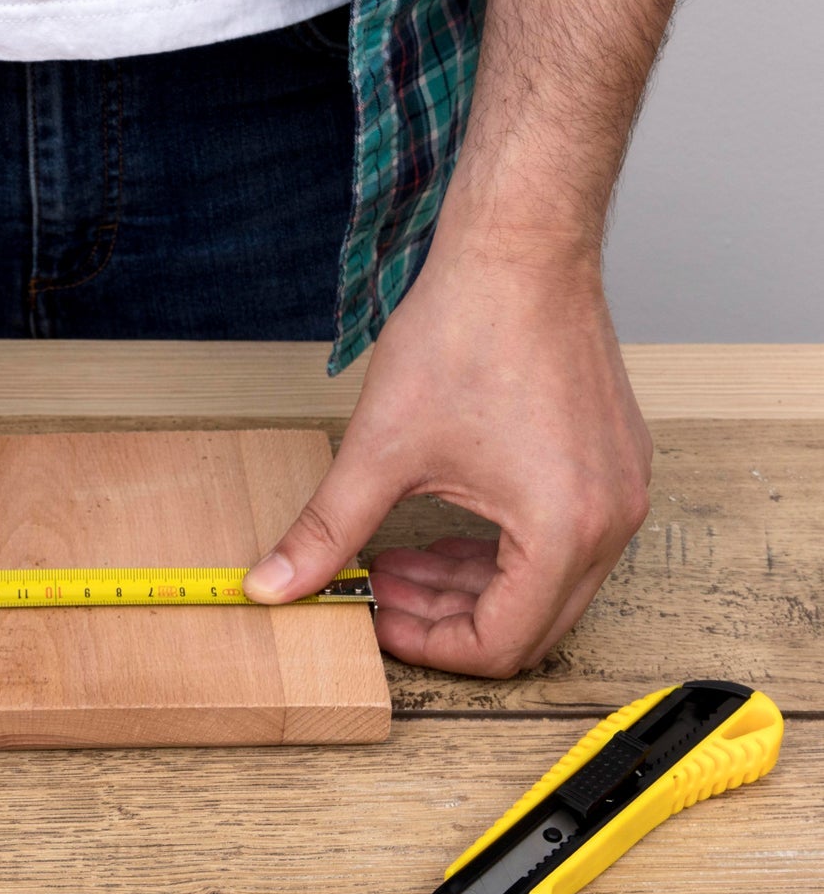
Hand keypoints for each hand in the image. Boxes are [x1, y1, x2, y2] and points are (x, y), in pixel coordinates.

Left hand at [243, 242, 651, 676]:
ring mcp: (620, 491)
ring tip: (399, 557)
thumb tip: (274, 585)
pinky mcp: (614, 464)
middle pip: (530, 626)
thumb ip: (327, 532)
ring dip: (470, 585)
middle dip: (446, 619)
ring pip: (547, 586)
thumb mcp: (381, 449)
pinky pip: (564, 540)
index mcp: (563, 531)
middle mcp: (610, 521)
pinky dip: (503, 549)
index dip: (427, 646)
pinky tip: (446, 527)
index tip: (376, 616)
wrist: (520, 247)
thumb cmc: (469, 330)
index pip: (500, 646)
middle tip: (380, 588)